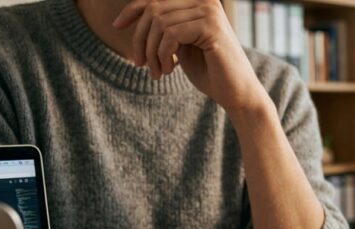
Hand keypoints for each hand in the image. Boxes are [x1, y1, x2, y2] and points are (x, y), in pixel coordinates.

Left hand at [113, 0, 266, 111]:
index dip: (132, 9)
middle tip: (141, 64)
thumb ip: (164, 27)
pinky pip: (170, 35)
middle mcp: (206, 0)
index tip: (117, 26)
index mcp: (199, 1)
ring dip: (152, 52)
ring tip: (157, 72)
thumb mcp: (180, 45)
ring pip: (159, 23)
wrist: (237, 93)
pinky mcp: (211, 27)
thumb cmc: (209, 71)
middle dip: (141, 38)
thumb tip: (133, 12)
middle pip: (154, 8)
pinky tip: (168, 70)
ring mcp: (209, 11)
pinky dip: (163, 55)